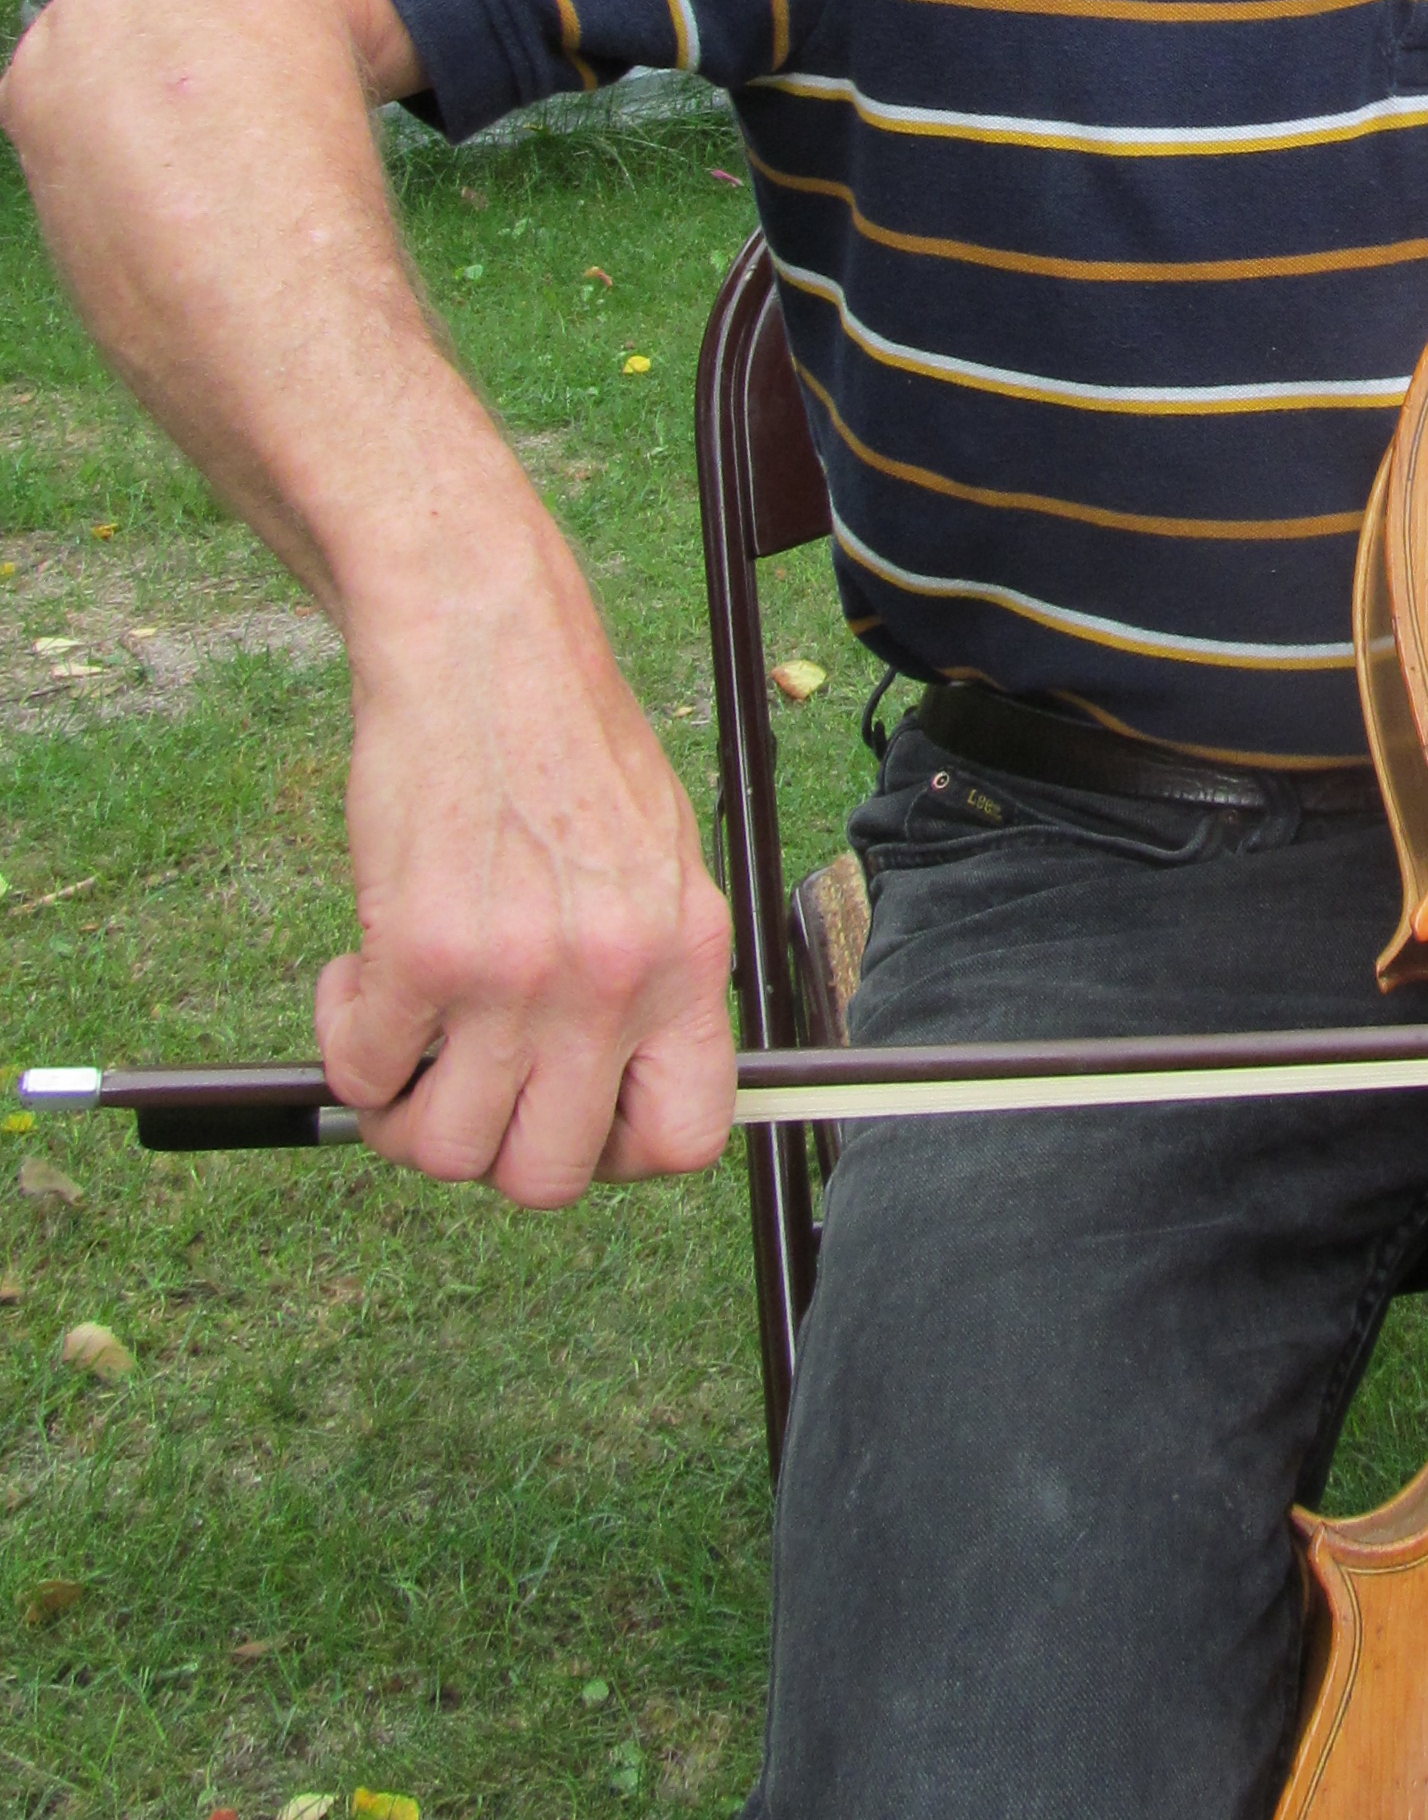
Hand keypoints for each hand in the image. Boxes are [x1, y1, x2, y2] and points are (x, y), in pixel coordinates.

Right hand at [316, 531, 738, 1207]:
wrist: (484, 641)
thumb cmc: (565, 741)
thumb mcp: (657, 859)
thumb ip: (646, 975)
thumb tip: (610, 1091)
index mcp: (689, 956)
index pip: (687, 1137)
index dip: (615, 1157)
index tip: (564, 1119)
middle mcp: (614, 979)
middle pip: (547, 1178)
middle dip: (490, 1152)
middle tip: (460, 1082)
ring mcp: (518, 973)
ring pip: (443, 1149)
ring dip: (402, 1112)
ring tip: (404, 1029)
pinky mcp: (420, 951)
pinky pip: (362, 1076)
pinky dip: (346, 1045)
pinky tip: (361, 974)